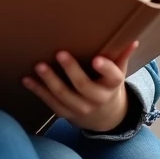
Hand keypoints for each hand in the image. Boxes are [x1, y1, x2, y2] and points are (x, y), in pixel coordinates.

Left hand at [22, 41, 137, 132]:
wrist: (105, 118)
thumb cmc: (109, 87)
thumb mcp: (118, 74)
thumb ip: (121, 57)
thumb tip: (133, 40)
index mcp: (112, 86)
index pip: (113, 77)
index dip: (105, 69)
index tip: (97, 59)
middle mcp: (97, 99)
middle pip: (84, 86)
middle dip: (71, 70)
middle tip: (60, 54)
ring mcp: (80, 108)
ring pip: (64, 96)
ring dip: (50, 81)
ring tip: (39, 66)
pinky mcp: (66, 113)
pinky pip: (51, 103)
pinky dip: (38, 91)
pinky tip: (27, 80)